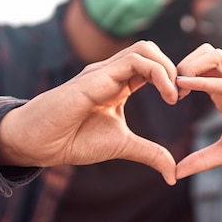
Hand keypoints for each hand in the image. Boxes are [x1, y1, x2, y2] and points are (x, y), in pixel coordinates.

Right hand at [0, 41, 178, 184]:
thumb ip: (149, 153)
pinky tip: (166, 95)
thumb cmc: (73, 140)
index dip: (172, 77)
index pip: (151, 65)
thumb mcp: (122, 146)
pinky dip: (159, 73)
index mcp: (118, 84)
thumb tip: (173, 173)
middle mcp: (112, 72)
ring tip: (174, 94)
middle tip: (181, 94)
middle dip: (174, 67)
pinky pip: (135, 60)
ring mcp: (103, 71)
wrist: (39, 143)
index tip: (181, 99)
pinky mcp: (97, 76)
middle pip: (150, 49)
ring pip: (145, 48)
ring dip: (167, 67)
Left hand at [175, 44, 221, 178]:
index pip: (195, 70)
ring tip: (177, 87)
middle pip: (201, 54)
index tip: (164, 98)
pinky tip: (186, 86)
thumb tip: (176, 172)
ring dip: (190, 65)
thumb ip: (204, 159)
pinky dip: (205, 80)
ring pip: (212, 54)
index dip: (175, 77)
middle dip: (178, 65)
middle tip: (168, 89)